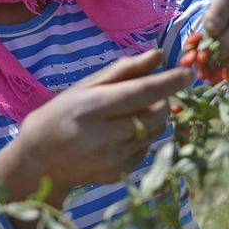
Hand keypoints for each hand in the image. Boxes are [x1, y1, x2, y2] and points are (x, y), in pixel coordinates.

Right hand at [0, 49, 191, 208]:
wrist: (39, 161)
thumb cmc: (64, 114)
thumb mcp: (86, 87)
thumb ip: (124, 70)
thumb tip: (159, 55)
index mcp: (92, 108)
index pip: (142, 92)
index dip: (169, 82)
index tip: (189, 73)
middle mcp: (103, 136)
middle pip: (156, 114)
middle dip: (163, 100)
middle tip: (153, 93)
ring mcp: (113, 159)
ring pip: (155, 131)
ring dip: (153, 118)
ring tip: (127, 115)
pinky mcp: (119, 173)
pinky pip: (147, 149)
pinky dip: (143, 137)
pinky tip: (119, 135)